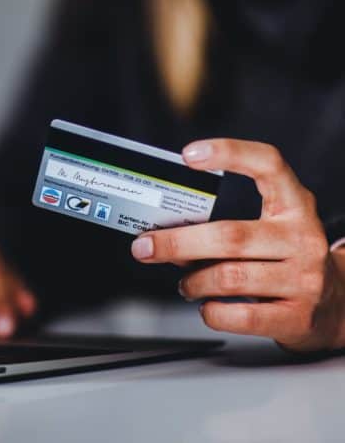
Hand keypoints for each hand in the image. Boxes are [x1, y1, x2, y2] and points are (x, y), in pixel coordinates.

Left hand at [131, 138, 344, 351]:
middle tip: (146, 247)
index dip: (230, 153)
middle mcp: (302, 237)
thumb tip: (166, 232)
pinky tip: (207, 306)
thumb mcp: (270, 227)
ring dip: (193, 281)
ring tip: (184, 283)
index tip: (188, 155)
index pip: (268, 164)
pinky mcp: (298, 317)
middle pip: (229, 235)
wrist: (338, 305)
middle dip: (177, 242)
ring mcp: (305, 278)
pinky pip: (241, 316)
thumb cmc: (286, 257)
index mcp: (294, 204)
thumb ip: (228, 221)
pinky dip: (212, 311)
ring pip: (230, 277)